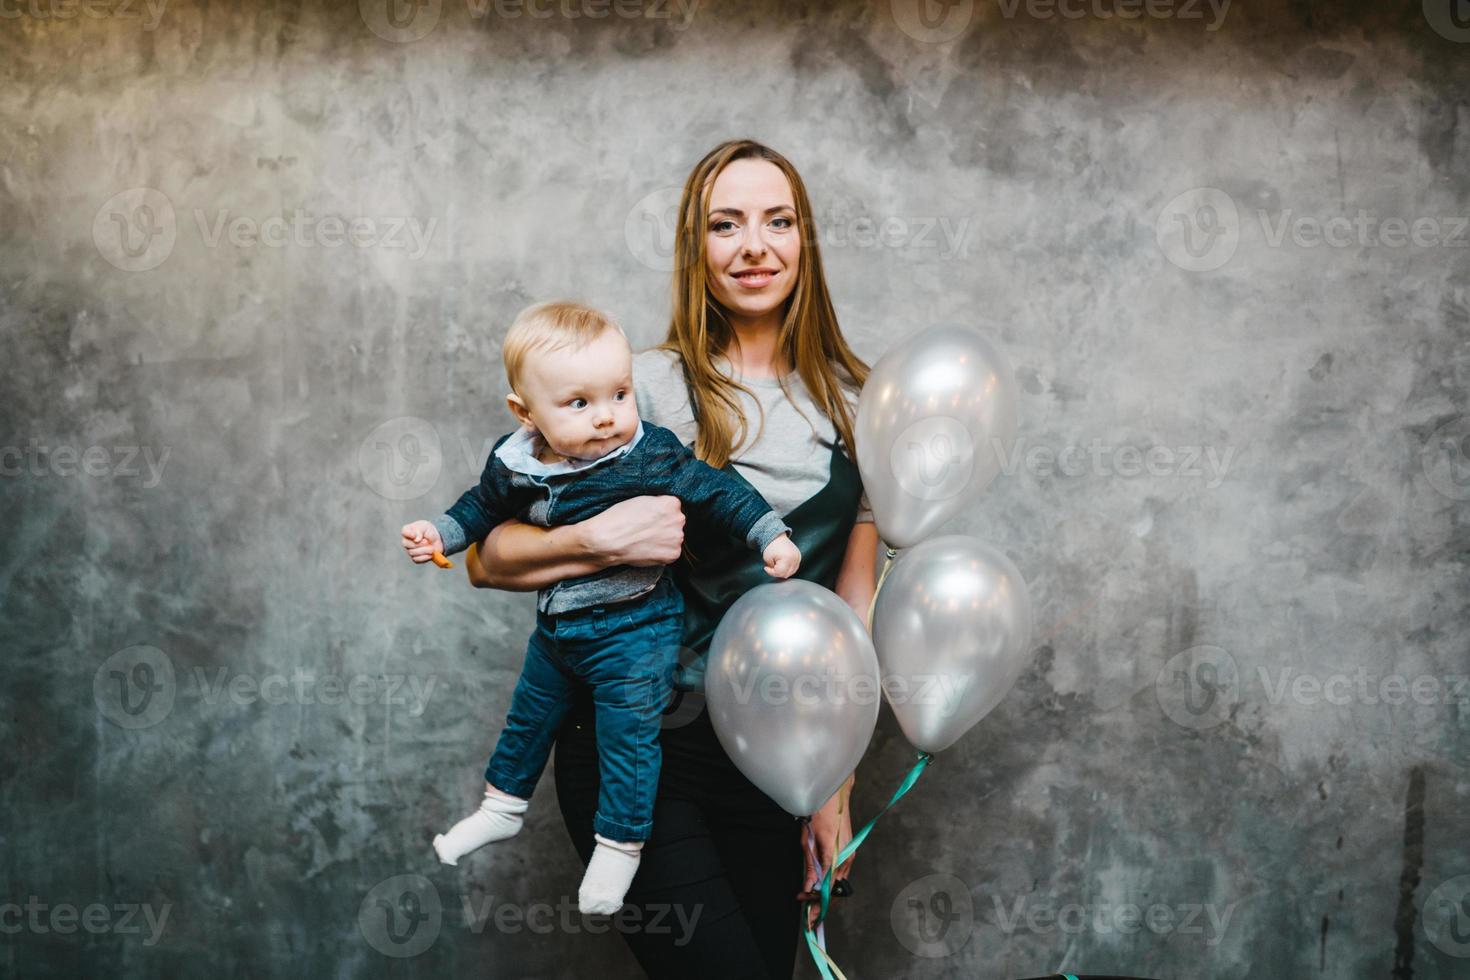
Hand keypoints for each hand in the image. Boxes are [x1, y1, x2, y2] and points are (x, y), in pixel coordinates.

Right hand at [401, 520, 442, 563]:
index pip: (404, 531)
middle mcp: (406, 541)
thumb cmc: (429, 531)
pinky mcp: (415, 558)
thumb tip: (416, 540)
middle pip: (407, 544)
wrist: (436, 540)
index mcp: (408, 530)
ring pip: (412, 553)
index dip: (410, 534)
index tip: (417, 535)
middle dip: (420, 543)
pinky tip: (430, 553)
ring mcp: (409, 550)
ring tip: (431, 547)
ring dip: (425, 550)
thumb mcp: (426, 527)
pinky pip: (417, 560)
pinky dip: (425, 557)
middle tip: (427, 541)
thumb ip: (420, 531)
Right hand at [581, 495, 684, 566]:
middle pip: (675, 522)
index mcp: (672, 503)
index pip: (673, 507)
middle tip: (647, 530)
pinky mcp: (673, 554)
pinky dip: (661, 552)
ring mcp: (677, 538)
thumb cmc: (620, 518)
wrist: (609, 541)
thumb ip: (658, 504)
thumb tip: (665, 512)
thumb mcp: (641, 500)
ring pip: (674, 538)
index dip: (660, 513)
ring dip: (665, 540)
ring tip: (646, 540)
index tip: (650, 518)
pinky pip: (671, 552)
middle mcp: (678, 520)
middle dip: (665, 526)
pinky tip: (648, 549)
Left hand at [762, 534, 800, 578]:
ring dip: (784, 571)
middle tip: (771, 567)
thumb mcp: (768, 559)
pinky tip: (782, 564)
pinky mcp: (799, 556)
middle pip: (786, 574)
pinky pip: (795, 567)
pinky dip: (788, 568)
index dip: (771, 572)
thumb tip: (777, 574)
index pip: (780, 573)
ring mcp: (798, 558)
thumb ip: (773, 569)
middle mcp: (795, 559)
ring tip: (777, 565)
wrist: (776, 537)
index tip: (766, 567)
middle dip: (777, 572)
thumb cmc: (771, 547)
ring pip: (791, 572)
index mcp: (787, 559)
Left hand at [797, 776, 854, 928]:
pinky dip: (832, 881)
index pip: (826, 888)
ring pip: (839, 882)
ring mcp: (850, 855)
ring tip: (810, 896)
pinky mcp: (850, 852)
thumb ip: (810, 866)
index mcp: (834, 856)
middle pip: (835, 889)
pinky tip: (820, 883)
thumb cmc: (818, 813)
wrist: (834, 796)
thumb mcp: (807, 841)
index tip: (807, 912)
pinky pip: (842, 873)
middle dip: (820, 900)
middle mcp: (846, 858)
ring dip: (826, 891)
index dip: (816, 902)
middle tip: (805, 906)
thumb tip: (808, 886)